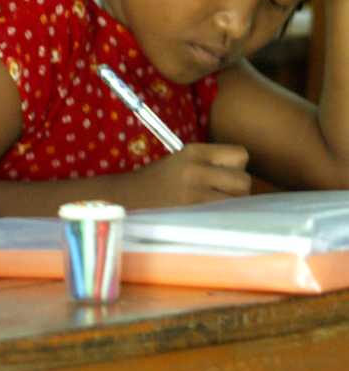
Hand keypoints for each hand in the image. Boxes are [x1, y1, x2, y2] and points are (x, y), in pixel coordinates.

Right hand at [120, 143, 250, 208]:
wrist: (125, 198)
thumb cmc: (156, 183)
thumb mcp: (180, 162)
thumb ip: (210, 166)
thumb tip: (245, 180)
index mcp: (194, 151)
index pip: (240, 154)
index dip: (237, 167)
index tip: (223, 176)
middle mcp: (197, 168)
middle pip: (244, 180)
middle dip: (237, 191)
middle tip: (218, 196)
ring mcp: (195, 192)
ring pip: (238, 201)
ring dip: (232, 207)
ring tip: (212, 208)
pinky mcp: (193, 213)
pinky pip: (224, 216)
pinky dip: (221, 218)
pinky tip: (207, 219)